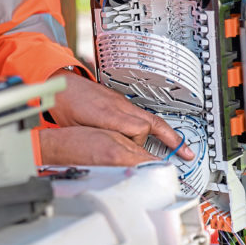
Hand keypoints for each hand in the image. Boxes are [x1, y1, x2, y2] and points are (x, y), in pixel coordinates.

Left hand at [48, 69, 194, 160]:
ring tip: (181, 146)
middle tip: (185, 152)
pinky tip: (160, 135)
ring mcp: (121, 102)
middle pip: (151, 121)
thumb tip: (111, 155)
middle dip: (170, 138)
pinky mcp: (120, 102)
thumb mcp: (77, 128)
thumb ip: (97, 139)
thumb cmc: (64, 105)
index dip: (143, 146)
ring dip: (165, 132)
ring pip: (149, 117)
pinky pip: (141, 114)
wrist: (60, 84)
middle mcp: (119, 105)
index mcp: (108, 113)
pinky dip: (152, 125)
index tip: (150, 160)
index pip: (138, 130)